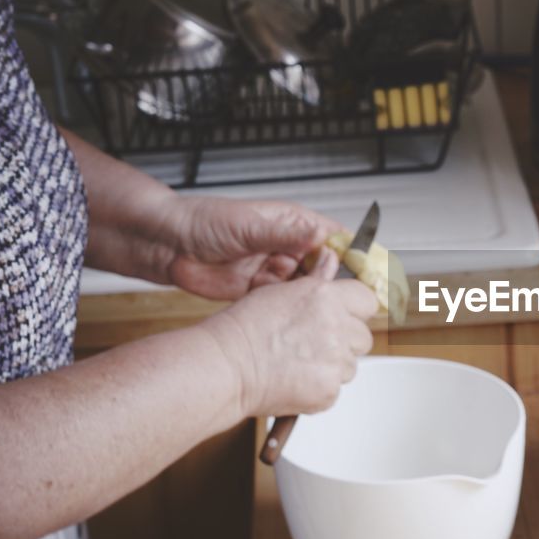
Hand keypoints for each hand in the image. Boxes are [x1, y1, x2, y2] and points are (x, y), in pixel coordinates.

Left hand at [165, 197, 342, 300]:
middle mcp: (287, 246)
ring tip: (327, 309)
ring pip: (308, 288)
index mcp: (291, 223)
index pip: (334, 236)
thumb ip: (285, 234)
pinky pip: (285, 303)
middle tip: (352, 298)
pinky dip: (294, 311)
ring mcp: (274, 270)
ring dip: (317, 298)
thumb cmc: (203, 221)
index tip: (371, 268)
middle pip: (327, 266)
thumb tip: (319, 236)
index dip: (355, 252)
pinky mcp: (260, 292)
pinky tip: (300, 317)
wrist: (167, 246)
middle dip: (339, 281)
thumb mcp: (249, 226)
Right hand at [204, 250, 378, 416]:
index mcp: (326, 297)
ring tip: (299, 362)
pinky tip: (295, 379)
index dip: (356, 310)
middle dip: (345, 342)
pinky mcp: (328, 389)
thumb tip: (330, 259)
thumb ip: (315, 280)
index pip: (367, 300)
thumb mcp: (280, 291)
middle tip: (313, 344)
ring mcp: (335, 360)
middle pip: (363, 336)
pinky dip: (320, 388)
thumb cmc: (243, 329)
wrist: (225, 366)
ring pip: (351, 365)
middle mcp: (336, 326)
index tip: (345, 317)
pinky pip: (336, 388)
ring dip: (333, 366)